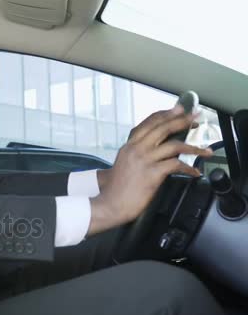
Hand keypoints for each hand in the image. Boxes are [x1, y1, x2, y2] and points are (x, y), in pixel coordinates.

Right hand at [88, 106, 212, 235]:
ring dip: (193, 146)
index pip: (149, 123)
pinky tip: (195, 172)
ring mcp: (144, 160)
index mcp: (129, 146)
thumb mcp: (122, 164)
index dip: (166, 114)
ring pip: (174, 145)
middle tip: (196, 118)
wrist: (110, 204)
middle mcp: (136, 149)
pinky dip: (189, 168)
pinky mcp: (152, 174)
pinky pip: (176, 165)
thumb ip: (133, 155)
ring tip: (205, 150)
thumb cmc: (115, 189)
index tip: (179, 110)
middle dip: (182, 121)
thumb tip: (150, 152)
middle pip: (163, 128)